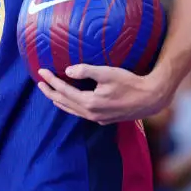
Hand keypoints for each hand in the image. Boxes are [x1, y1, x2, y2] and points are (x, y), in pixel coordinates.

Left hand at [37, 65, 169, 125]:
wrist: (150, 99)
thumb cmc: (130, 83)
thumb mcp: (107, 72)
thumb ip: (86, 70)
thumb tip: (67, 71)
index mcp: (90, 103)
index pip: (63, 91)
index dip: (51, 81)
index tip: (41, 71)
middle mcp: (91, 114)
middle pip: (64, 103)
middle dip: (50, 92)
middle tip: (40, 82)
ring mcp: (98, 118)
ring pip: (72, 111)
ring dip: (59, 101)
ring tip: (50, 92)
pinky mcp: (104, 119)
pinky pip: (81, 113)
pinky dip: (71, 106)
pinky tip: (71, 102)